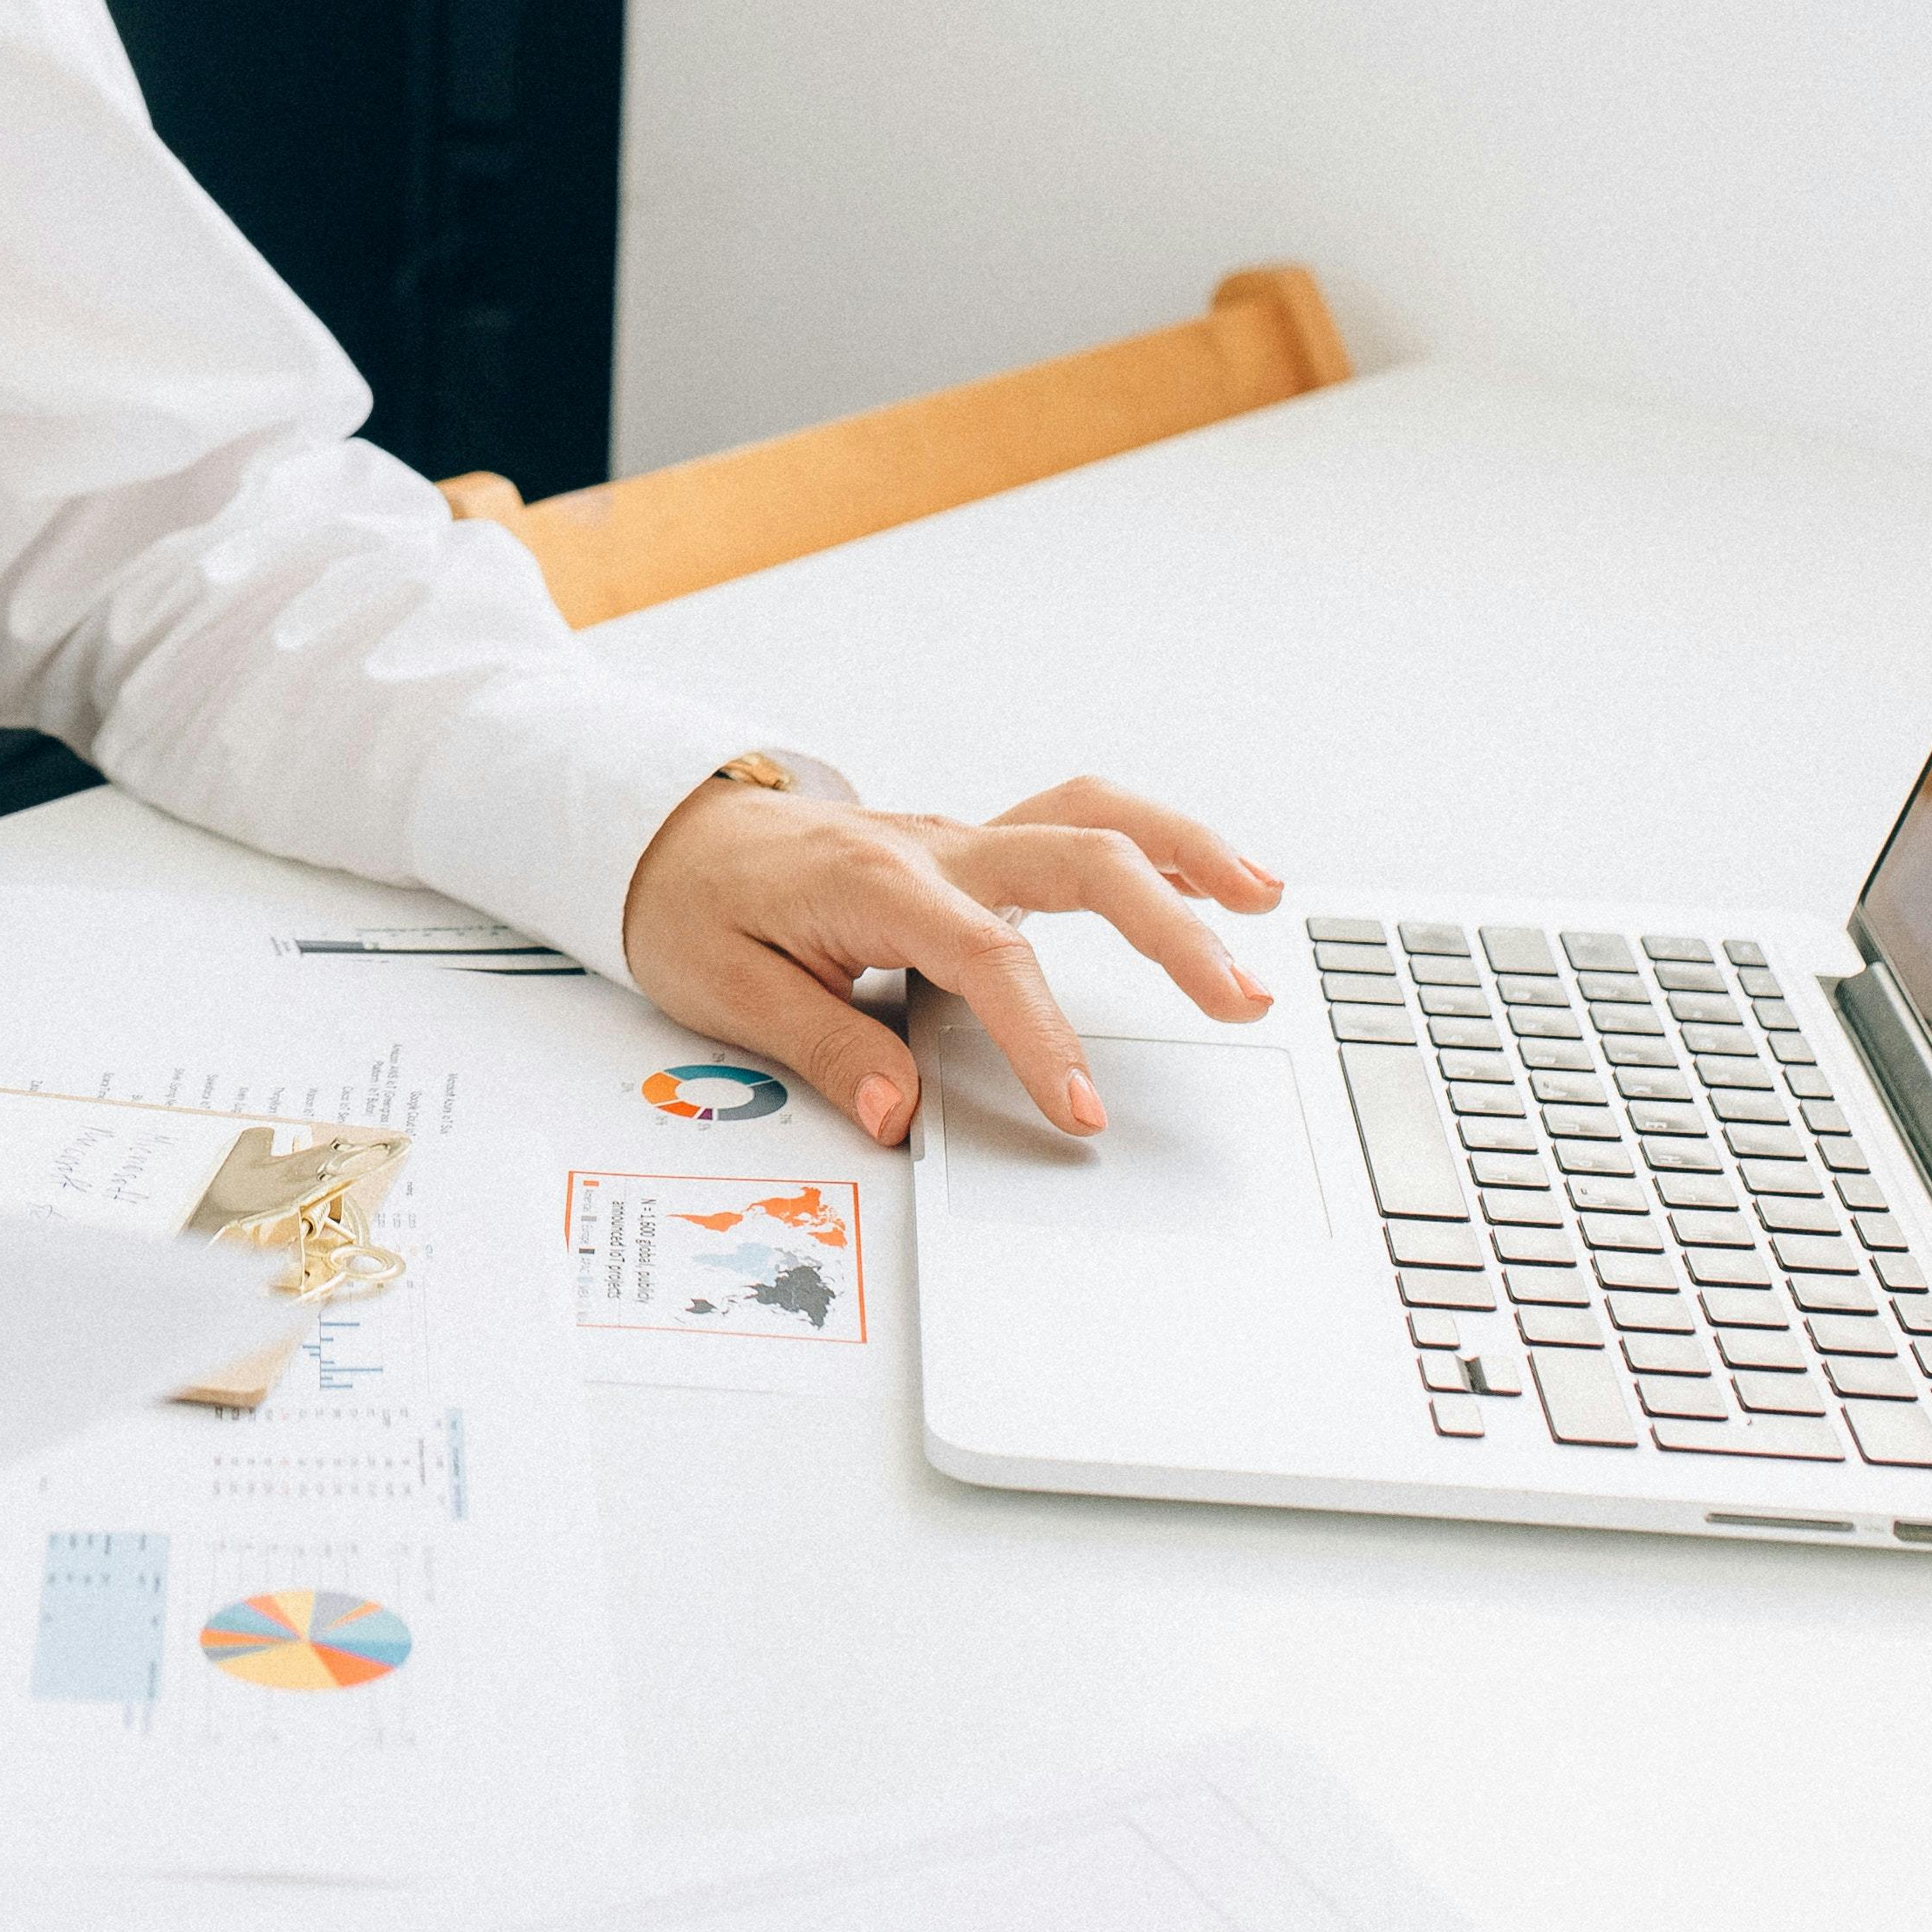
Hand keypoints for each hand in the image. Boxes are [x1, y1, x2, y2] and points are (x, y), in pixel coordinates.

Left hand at [620, 771, 1281, 1148]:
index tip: (1084, 1112)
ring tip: (1265, 901)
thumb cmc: (693, 905)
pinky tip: (1206, 886)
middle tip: (1241, 998)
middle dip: (1170, 927)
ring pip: (1092, 817)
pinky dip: (1149, 846)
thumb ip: (824, 1046)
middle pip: (1078, 859)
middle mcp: (936, 849)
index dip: (1045, 1037)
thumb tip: (899, 1113)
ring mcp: (961, 842)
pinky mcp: (972, 852)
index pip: (988, 959)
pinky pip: (1075, 826)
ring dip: (1185, 852)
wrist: (665, 833)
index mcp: (876, 885)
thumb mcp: (726, 989)